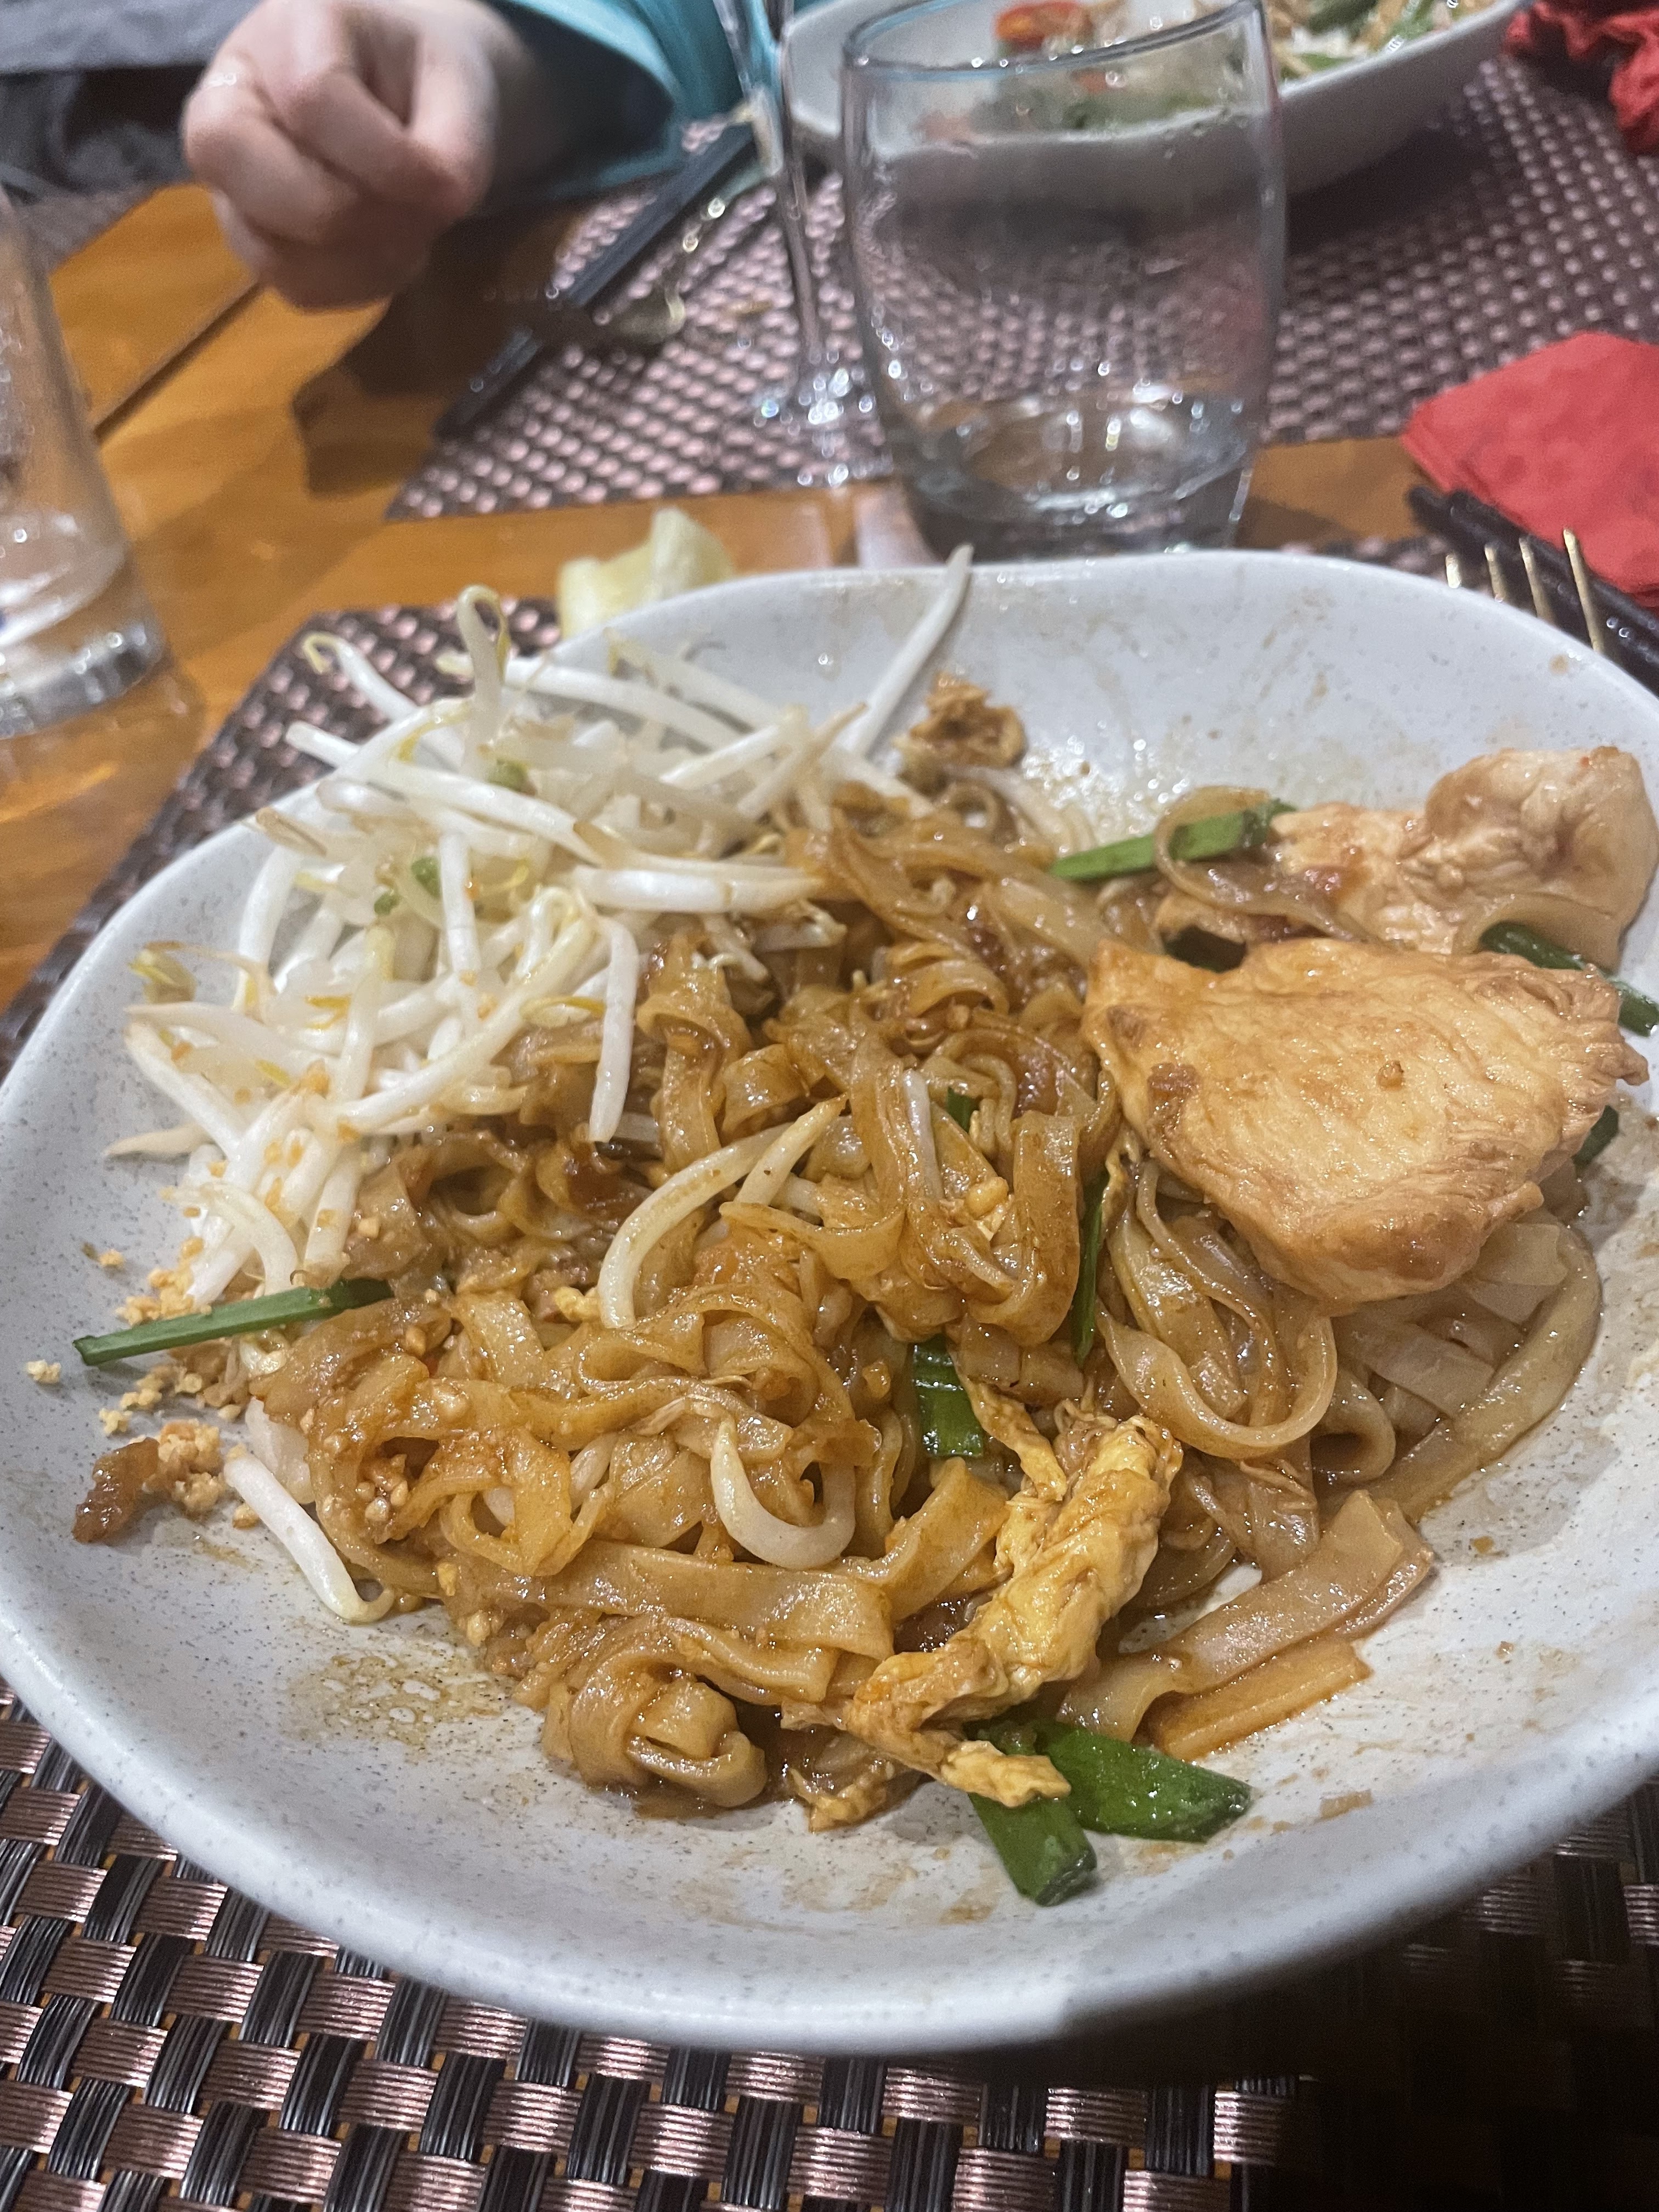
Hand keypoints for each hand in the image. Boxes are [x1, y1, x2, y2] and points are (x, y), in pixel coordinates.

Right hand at [185, 0, 559, 308]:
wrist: (398, 93)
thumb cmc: (420, 78)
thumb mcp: (456, 86)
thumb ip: (454, 142)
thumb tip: (443, 204)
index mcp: (282, 31)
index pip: (314, 101)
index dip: (390, 161)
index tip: (448, 183)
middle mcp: (224, 103)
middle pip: (269, 189)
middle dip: (364, 218)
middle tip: (419, 209)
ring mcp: (226, 181)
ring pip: (278, 256)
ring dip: (366, 262)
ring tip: (409, 227)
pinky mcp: (247, 239)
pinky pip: (299, 288)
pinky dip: (359, 284)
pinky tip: (388, 248)